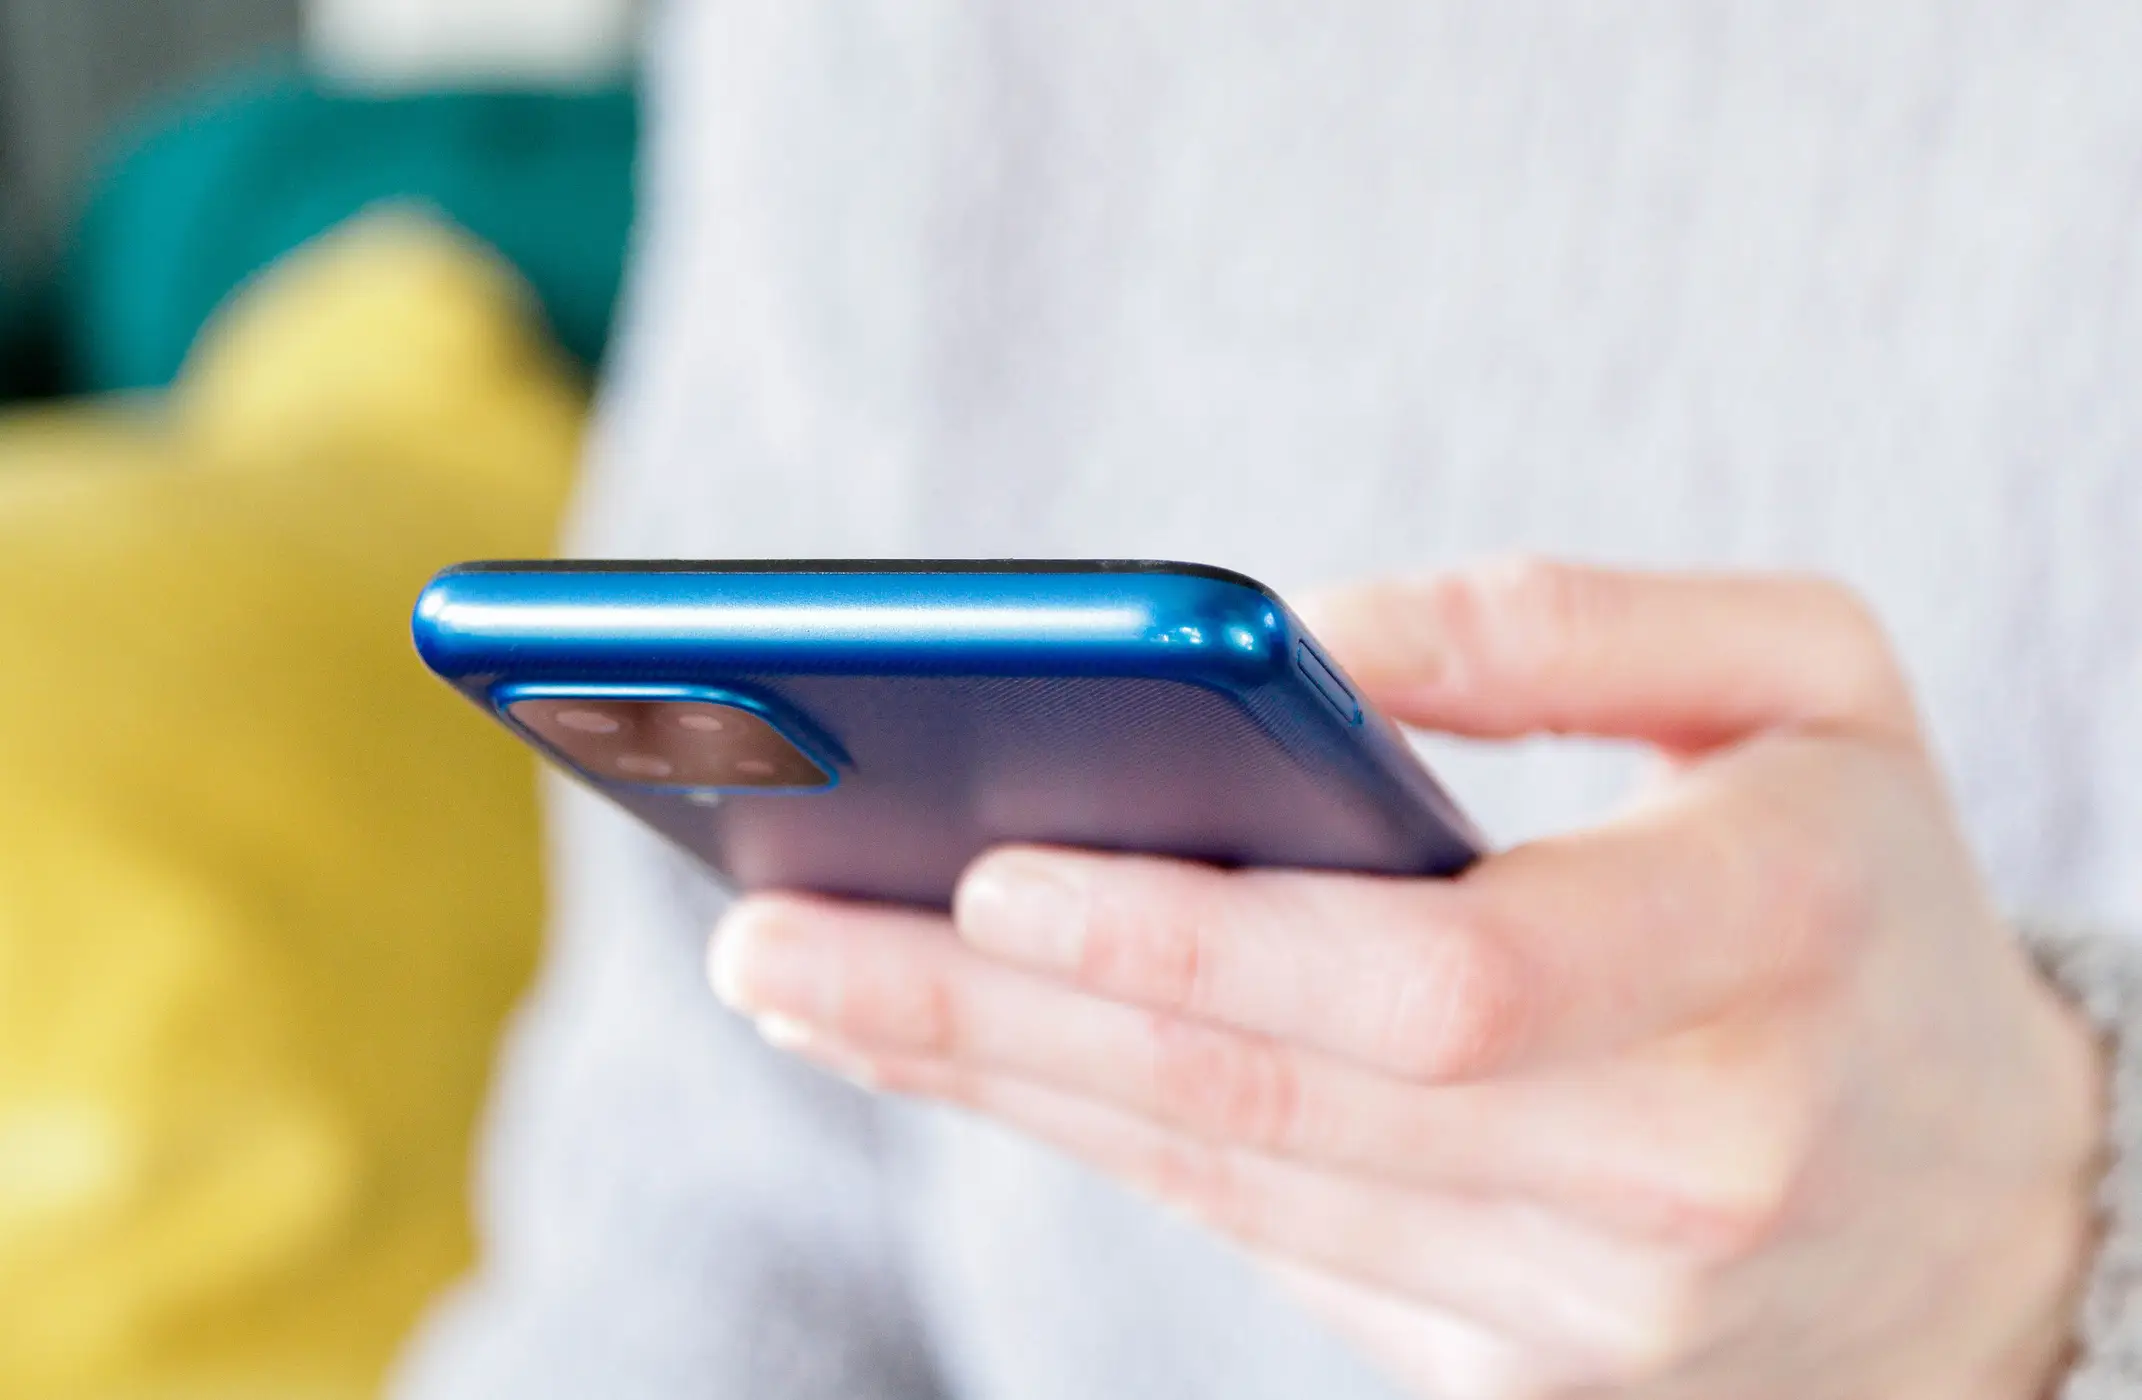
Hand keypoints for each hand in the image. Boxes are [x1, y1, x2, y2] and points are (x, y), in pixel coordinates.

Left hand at [709, 559, 2103, 1399]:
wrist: (1983, 1196)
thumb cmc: (1862, 889)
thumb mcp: (1810, 677)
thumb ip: (1572, 622)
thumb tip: (1302, 635)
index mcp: (1756, 959)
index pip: (1435, 988)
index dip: (1198, 935)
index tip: (990, 867)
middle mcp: (1665, 1179)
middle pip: (1261, 1105)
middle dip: (988, 1017)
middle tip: (767, 937)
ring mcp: (1574, 1315)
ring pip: (1222, 1184)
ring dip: (996, 1080)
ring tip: (805, 982)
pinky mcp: (1498, 1376)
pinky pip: (1250, 1237)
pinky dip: (1093, 1135)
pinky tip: (962, 1054)